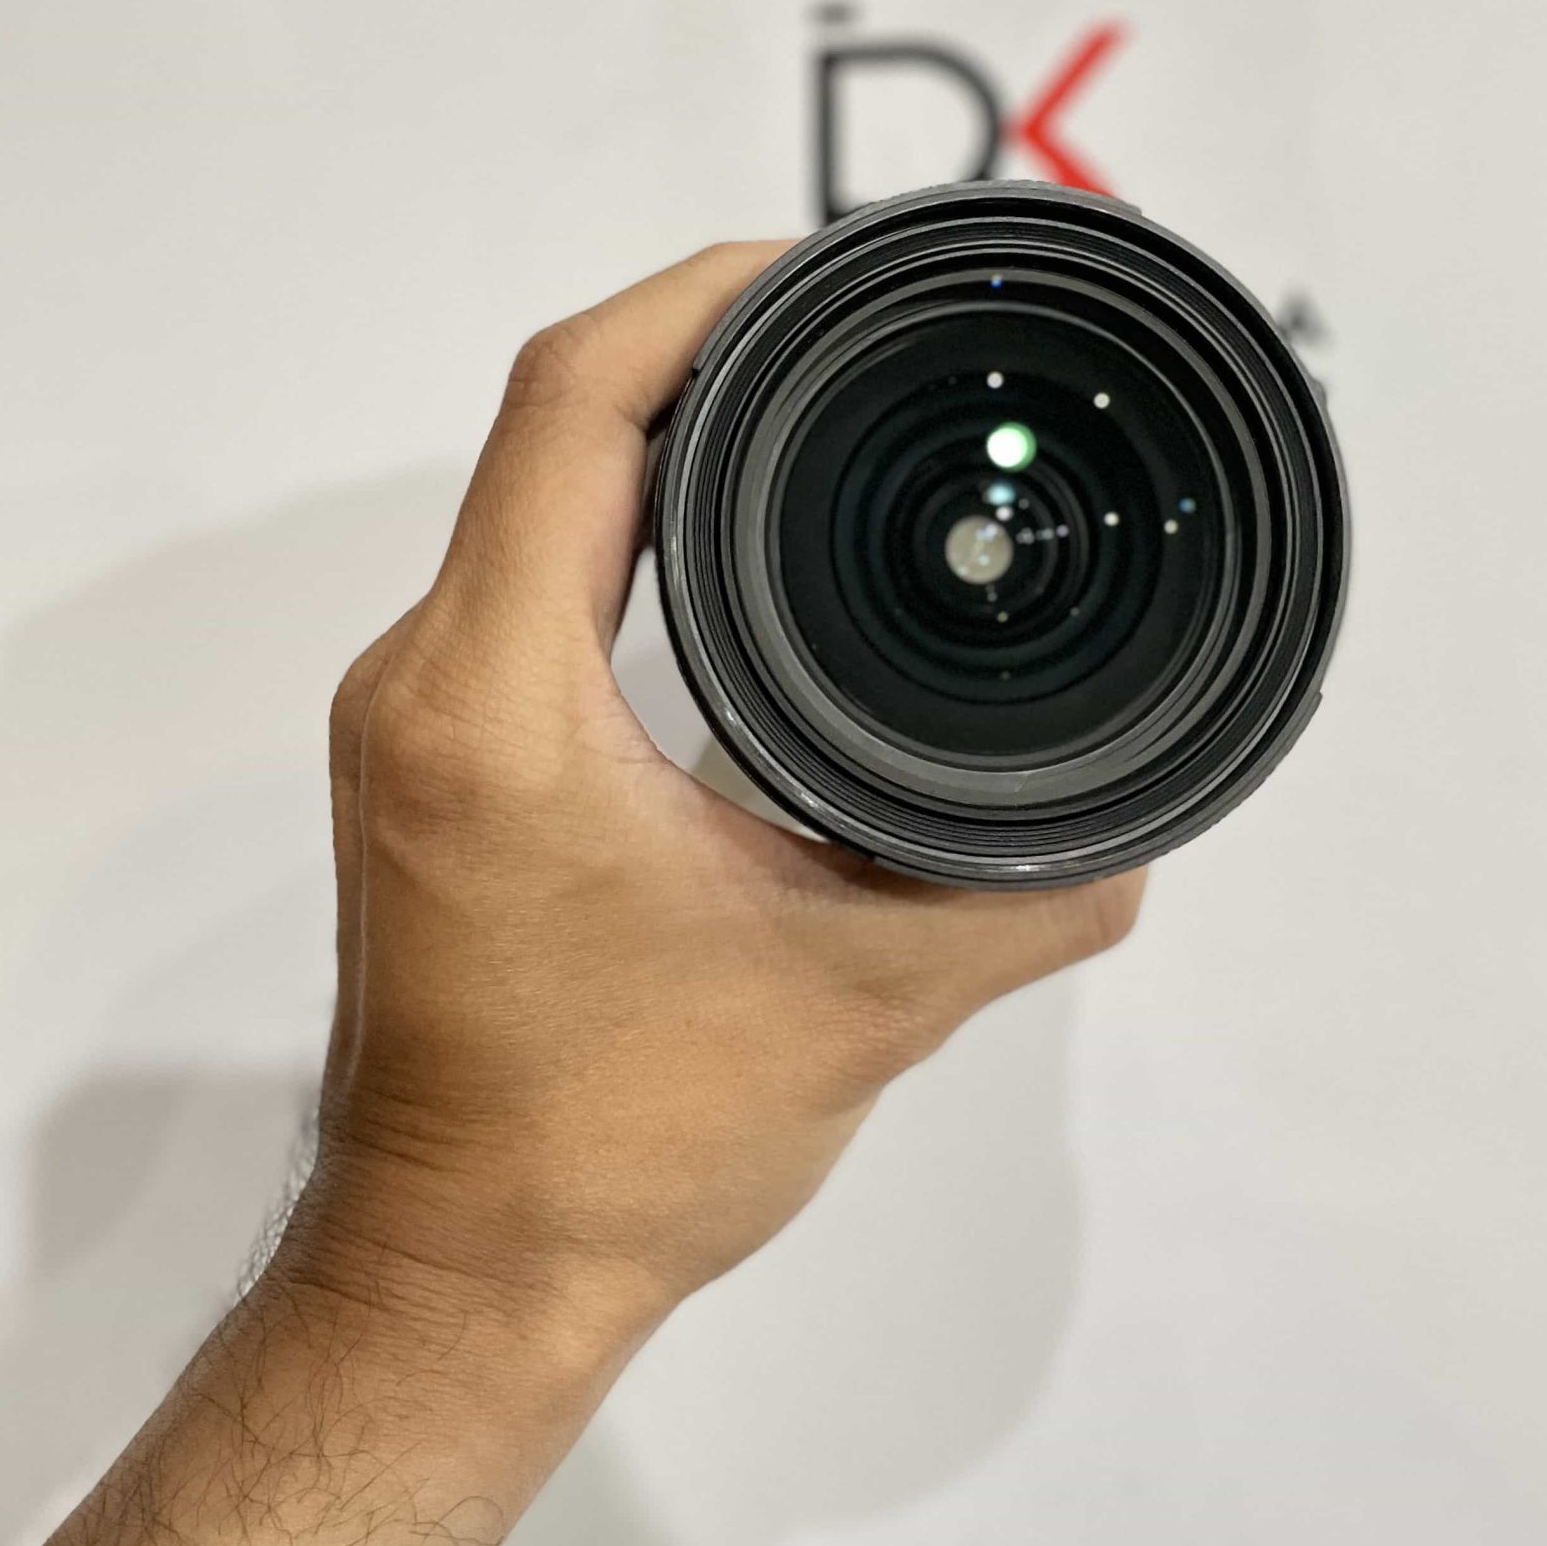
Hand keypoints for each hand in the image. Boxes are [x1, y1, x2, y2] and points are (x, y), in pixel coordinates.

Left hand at [290, 242, 1142, 1352]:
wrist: (462, 1276)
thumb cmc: (606, 1155)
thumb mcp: (862, 1006)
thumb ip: (1023, 903)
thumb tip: (1131, 841)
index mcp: (499, 707)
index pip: (580, 408)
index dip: (707, 301)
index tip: (825, 269)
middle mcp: (426, 690)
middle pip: (554, 425)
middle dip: (707, 344)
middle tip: (855, 324)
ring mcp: (415, 725)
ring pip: (530, 496)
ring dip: (664, 431)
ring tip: (812, 404)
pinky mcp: (435, 765)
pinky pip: (524, 576)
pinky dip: (628, 520)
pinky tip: (728, 541)